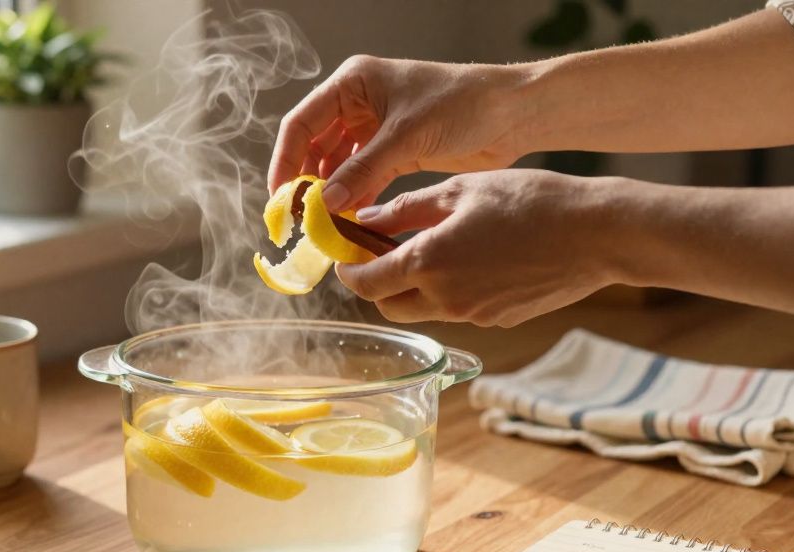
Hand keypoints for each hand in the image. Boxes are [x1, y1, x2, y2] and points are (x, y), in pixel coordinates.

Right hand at [267, 56, 527, 210]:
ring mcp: (375, 129)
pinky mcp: (394, 152)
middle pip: (313, 146)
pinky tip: (348, 222)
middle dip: (304, 182)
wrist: (512, 114)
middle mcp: (358, 103)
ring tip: (322, 225)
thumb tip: (325, 203)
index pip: (302, 123)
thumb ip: (363, 169)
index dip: (285, 161)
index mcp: (353, 83)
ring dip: (329, 194)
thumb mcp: (407, 136)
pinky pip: (361, 178)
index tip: (281, 197)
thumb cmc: (462, 105)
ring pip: (336, 165)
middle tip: (298, 219)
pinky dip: (353, 198)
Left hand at [336, 170, 624, 326]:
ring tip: (433, 250)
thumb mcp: (461, 190)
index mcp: (427, 263)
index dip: (348, 270)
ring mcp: (472, 316)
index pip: (364, 283)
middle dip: (378, 283)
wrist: (597, 235)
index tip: (348, 252)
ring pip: (422, 311)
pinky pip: (457, 311)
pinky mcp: (497, 321)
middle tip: (385, 252)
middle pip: (387, 306)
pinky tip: (472, 261)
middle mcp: (444, 299)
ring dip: (413, 289)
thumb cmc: (532, 201)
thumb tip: (366, 222)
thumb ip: (406, 210)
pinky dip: (449, 292)